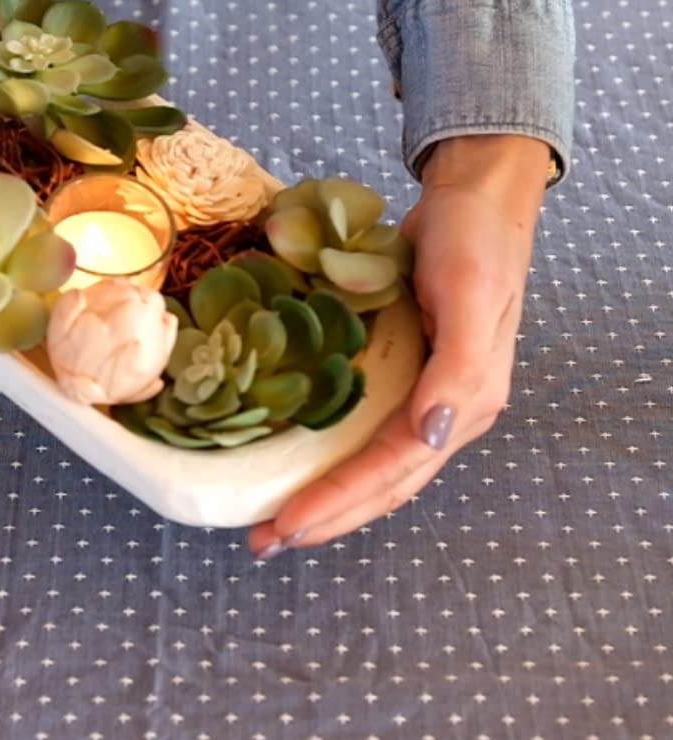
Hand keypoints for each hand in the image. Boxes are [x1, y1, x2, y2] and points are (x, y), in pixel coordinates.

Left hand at [248, 134, 551, 557]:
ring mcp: (421, 393)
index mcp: (465, 403)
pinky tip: (299, 467)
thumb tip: (434, 439)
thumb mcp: (471, 298)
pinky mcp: (399, 369)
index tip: (284, 526)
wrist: (475, 196)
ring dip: (325, 495)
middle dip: (325, 516)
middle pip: (380, 482)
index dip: (339, 502)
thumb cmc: (474, 242)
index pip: (392, 470)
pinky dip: (331, 456)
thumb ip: (457, 373)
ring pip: (370, 463)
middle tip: (264, 543)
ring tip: (274, 521)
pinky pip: (361, 428)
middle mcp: (442, 410)